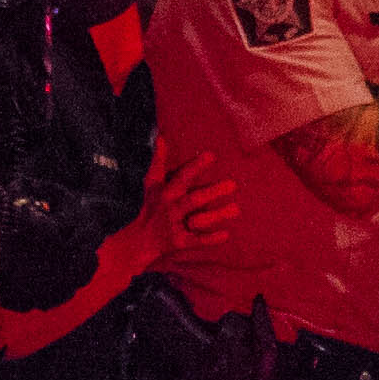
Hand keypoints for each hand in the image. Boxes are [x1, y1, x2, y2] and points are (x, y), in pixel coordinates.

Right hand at [144, 142, 239, 263]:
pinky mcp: (181, 242)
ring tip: (236, 209)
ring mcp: (176, 226)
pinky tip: (227, 234)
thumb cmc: (153, 205)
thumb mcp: (153, 183)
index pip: (182, 177)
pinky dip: (211, 239)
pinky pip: (198, 241)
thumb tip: (161, 136)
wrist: (141, 239)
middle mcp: (172, 209)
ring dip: (217, 215)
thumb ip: (159, 160)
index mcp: (167, 192)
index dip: (196, 166)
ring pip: (198, 221)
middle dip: (212, 193)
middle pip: (193, 200)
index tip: (212, 155)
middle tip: (233, 184)